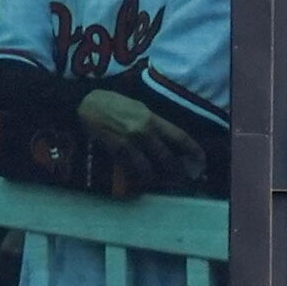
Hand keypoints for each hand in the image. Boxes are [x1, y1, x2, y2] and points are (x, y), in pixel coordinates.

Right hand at [75, 85, 207, 188]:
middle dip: (177, 171)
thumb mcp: (139, 107)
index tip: (200, 160)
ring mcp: (130, 142)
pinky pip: (132, 169)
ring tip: (162, 182)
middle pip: (168, 157)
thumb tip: (167, 139)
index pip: (179, 136)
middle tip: (183, 178)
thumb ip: (154, 123)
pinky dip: (138, 177)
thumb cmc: (113, 103)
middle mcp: (144, 131)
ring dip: (157, 179)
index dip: (193, 150)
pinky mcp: (116, 151)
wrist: (86, 103)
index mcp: (152, 118)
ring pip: (150, 169)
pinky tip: (141, 181)